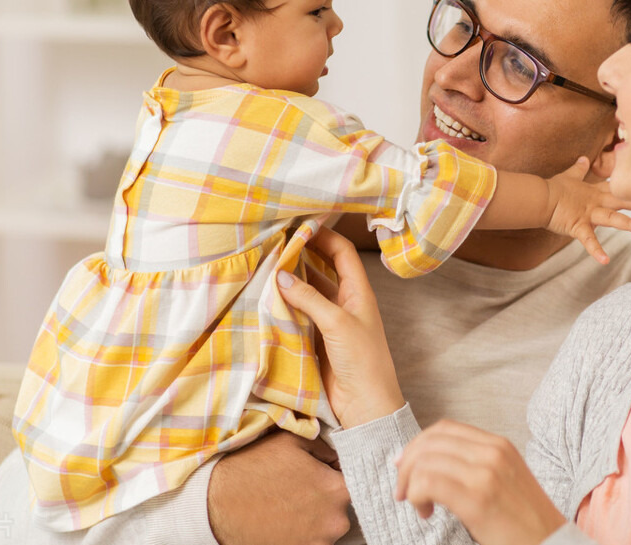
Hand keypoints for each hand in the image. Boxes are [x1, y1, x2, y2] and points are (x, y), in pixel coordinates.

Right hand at [208, 431, 349, 544]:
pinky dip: (303, 533)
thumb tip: (338, 455)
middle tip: (301, 487)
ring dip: (315, 516)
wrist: (216, 505)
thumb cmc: (254, 468)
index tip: (323, 471)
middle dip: (327, 496)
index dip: (339, 473)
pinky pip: (312, 541)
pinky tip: (285, 520)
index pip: (356, 478)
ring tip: (289, 504)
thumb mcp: (291, 441)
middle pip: (343, 506)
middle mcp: (335, 521)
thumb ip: (325, 446)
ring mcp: (319, 543)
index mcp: (338, 489)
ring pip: (328, 526)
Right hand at [277, 227, 405, 427]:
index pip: (341, 253)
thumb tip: (281, 274)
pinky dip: (283, 305)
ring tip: (264, 265)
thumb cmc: (363, 360)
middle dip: (301, 255)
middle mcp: (344, 302)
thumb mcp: (338, 324)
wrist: (366, 405)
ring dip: (289, 280)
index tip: (299, 224)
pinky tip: (265, 297)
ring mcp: (329, 321)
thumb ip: (310, 298)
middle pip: (321, 269)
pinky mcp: (315, 339)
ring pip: (307, 292)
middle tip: (275, 243)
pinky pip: (297, 315)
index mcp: (359, 292)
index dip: (323, 236)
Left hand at [394, 420, 565, 544]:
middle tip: (402, 490)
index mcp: (499, 445)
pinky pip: (429, 483)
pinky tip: (426, 512)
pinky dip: (416, 495)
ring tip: (419, 506)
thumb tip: (430, 462)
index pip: (445, 428)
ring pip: (426, 461)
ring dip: (409, 484)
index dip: (418, 444)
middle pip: (431, 441)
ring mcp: (486, 473)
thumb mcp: (503, 480)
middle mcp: (493, 452)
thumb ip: (474, 465)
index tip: (404, 465)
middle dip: (407, 464)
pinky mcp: (478, 498)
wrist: (551, 544)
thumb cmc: (524, 521)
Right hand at [546, 156, 630, 263]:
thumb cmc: (553, 188)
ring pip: (612, 218)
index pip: (617, 189)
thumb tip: (584, 158)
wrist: (539, 197)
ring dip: (628, 224)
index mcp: (594, 192)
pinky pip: (589, 241)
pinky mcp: (578, 227)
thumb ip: (579, 169)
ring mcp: (588, 215)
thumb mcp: (569, 176)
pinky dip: (597, 252)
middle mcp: (595, 203)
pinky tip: (605, 261)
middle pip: (621, 202)